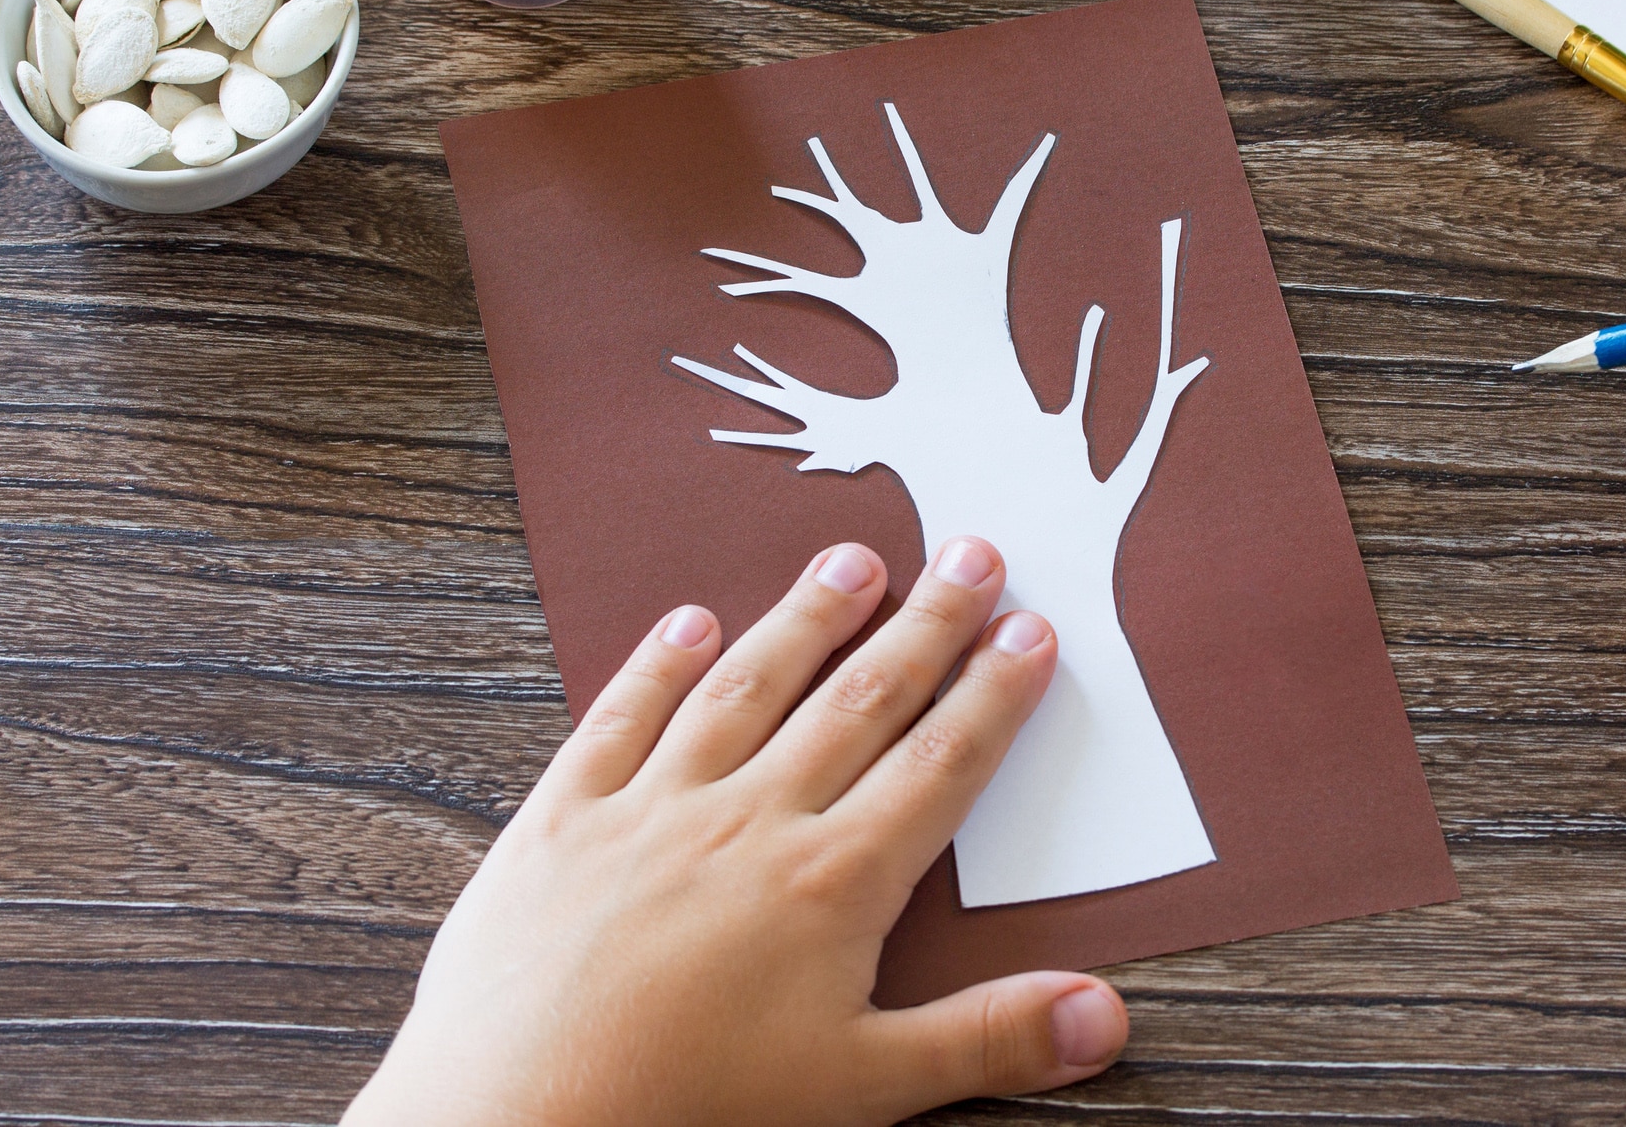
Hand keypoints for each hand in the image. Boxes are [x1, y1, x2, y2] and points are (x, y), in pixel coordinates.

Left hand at [342, 537, 1128, 1126]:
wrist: (518, 1120)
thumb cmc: (694, 1113)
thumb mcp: (863, 1089)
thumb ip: (989, 1040)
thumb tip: (1107, 1013)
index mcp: (833, 883)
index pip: (939, 765)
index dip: (994, 694)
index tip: (1030, 630)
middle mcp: (751, 821)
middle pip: (859, 701)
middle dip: (926, 624)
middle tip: (970, 554)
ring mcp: (653, 809)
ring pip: (748, 689)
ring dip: (807, 620)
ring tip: (852, 562)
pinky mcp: (564, 820)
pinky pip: (620, 720)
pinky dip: (656, 666)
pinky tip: (689, 621)